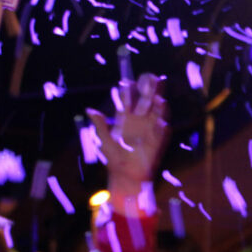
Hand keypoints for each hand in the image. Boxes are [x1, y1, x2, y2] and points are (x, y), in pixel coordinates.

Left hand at [89, 74, 168, 194]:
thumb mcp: (104, 141)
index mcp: (125, 118)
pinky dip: (161, 122)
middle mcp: (139, 120)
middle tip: (150, 76)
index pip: (128, 98)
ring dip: (157, 102)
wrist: (127, 175)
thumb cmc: (114, 158)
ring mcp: (149, 129)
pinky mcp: (157, 140)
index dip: (128, 89)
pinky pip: (161, 129)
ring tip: (158, 94)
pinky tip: (160, 116)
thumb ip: (100, 125)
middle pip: (145, 99)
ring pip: (156, 111)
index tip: (127, 81)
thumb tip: (89, 110)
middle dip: (148, 88)